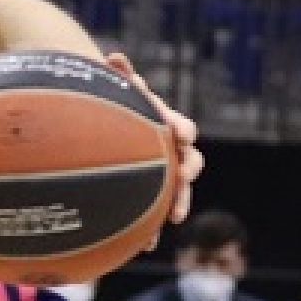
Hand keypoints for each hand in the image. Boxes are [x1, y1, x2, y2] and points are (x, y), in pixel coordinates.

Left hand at [107, 54, 202, 241]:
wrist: (111, 126)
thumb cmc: (118, 107)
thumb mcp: (118, 91)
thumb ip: (120, 76)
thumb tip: (115, 57)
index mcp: (166, 124)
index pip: (182, 127)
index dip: (181, 130)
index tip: (179, 135)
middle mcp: (171, 150)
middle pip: (189, 161)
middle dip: (188, 169)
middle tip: (184, 175)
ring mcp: (163, 173)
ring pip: (178, 190)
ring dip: (178, 201)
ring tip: (175, 216)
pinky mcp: (151, 195)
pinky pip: (156, 212)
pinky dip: (153, 227)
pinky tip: (146, 244)